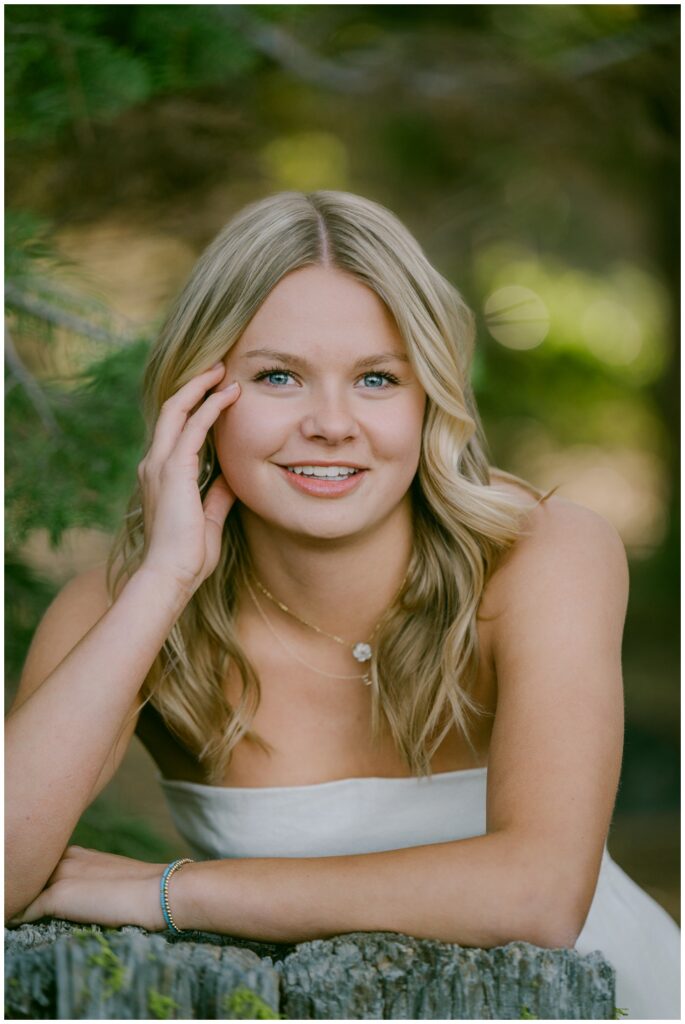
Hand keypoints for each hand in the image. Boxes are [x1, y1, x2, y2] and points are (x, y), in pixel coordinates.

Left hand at [7, 845, 168, 931]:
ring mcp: (61, 875)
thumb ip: (91, 882)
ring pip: (24, 889)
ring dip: (19, 901)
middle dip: (25, 888)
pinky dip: (17, 919)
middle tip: (18, 904)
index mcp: (79, 854)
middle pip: (31, 874)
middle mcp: (66, 858)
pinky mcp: (57, 896)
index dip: (38, 880)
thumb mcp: (113, 879)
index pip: (44, 865)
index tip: (31, 893)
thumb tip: (85, 900)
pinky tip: (13, 925)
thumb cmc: (146, 890)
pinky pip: (24, 911)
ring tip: (14, 913)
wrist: (160, 892)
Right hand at [137, 362, 239, 593]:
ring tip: (223, 371)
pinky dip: (210, 407)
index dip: (194, 408)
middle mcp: (154, 464)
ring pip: (177, 410)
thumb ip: (217, 497)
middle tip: (218, 368)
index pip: (174, 431)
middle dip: (194, 386)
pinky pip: (192, 427)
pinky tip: (228, 395)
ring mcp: (159, 464)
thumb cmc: (188, 557)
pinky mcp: (173, 469)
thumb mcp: (209, 520)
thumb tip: (231, 481)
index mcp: (161, 476)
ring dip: (201, 388)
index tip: (217, 393)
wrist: (170, 575)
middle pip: (171, 411)